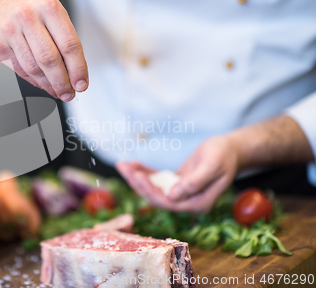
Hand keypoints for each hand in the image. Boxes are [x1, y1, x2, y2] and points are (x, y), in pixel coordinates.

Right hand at [0, 0, 87, 100]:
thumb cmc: (29, 12)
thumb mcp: (50, 14)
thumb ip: (64, 40)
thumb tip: (75, 75)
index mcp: (49, 8)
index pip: (69, 44)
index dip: (78, 69)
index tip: (81, 84)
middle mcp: (28, 16)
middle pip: (50, 59)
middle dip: (62, 82)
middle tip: (69, 94)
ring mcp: (10, 31)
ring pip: (33, 68)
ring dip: (48, 84)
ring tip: (57, 91)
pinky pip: (19, 70)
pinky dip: (33, 80)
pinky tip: (41, 83)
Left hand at [116, 136, 238, 212]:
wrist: (231, 149)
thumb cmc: (223, 156)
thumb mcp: (211, 166)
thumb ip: (193, 182)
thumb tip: (172, 196)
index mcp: (197, 204)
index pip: (167, 202)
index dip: (149, 190)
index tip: (136, 175)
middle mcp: (187, 202)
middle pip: (156, 197)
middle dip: (137, 183)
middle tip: (122, 167)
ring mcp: (181, 194)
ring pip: (154, 189)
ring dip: (137, 177)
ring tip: (122, 164)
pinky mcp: (177, 184)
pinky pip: (157, 181)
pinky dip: (145, 172)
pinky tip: (133, 163)